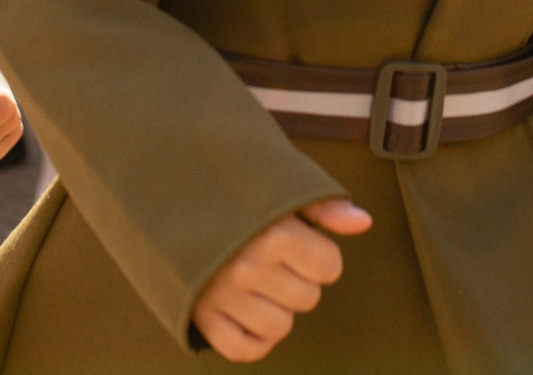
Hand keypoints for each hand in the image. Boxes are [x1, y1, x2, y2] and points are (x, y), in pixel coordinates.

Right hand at [191, 198, 371, 362]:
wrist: (169, 193)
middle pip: (308, 298)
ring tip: (262, 283)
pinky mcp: (201, 316)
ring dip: (278, 309)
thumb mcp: (280, 184)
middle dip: (300, 280)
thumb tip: (364, 223)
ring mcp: (223, 296)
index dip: (321, 256)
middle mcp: (248, 267)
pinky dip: (254, 338)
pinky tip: (251, 313)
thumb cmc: (230, 189)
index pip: (330, 266)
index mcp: (273, 232)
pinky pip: (243, 348)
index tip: (302, 244)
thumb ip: (324, 205)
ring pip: (280, 327)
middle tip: (276, 260)